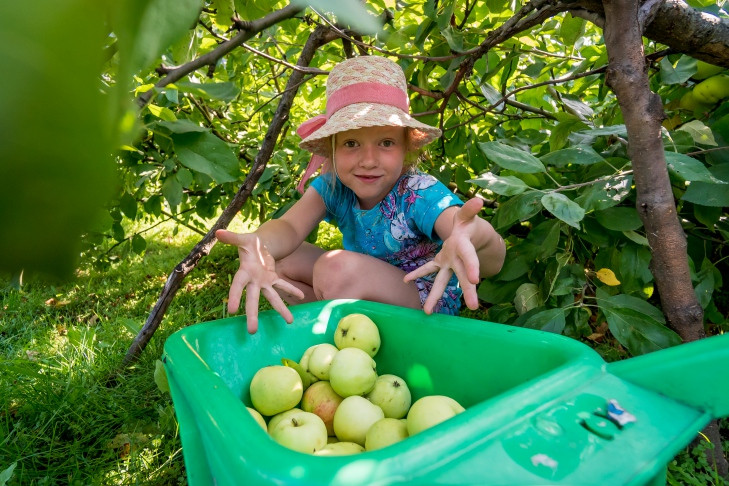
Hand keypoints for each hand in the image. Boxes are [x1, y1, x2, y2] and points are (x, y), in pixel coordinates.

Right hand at [216, 229, 304, 332]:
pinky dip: (292, 290)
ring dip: (281, 309)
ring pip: (272, 298)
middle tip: (252, 331)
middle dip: (253, 315)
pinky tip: (301, 297)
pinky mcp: (273, 278)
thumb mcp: (243, 239)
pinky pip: (283, 286)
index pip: (238, 287)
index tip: (232, 311)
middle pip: (253, 300)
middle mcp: (253, 281)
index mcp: (244, 272)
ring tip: (290, 321)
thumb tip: (218, 232)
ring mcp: (264, 282)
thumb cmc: (248, 243)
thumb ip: (232, 238)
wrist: (257, 245)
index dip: (235, 297)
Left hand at [404, 198, 483, 313]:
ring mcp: (449, 263)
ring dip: (435, 296)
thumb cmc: (469, 223)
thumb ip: (470, 209)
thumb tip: (478, 200)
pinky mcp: (441, 262)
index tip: (476, 280)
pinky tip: (405, 280)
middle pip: (464, 276)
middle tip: (473, 306)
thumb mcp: (469, 215)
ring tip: (427, 312)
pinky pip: (429, 270)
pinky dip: (418, 273)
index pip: (470, 258)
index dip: (473, 267)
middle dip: (468, 291)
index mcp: (465, 248)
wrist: (471, 233)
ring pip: (443, 281)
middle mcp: (458, 260)